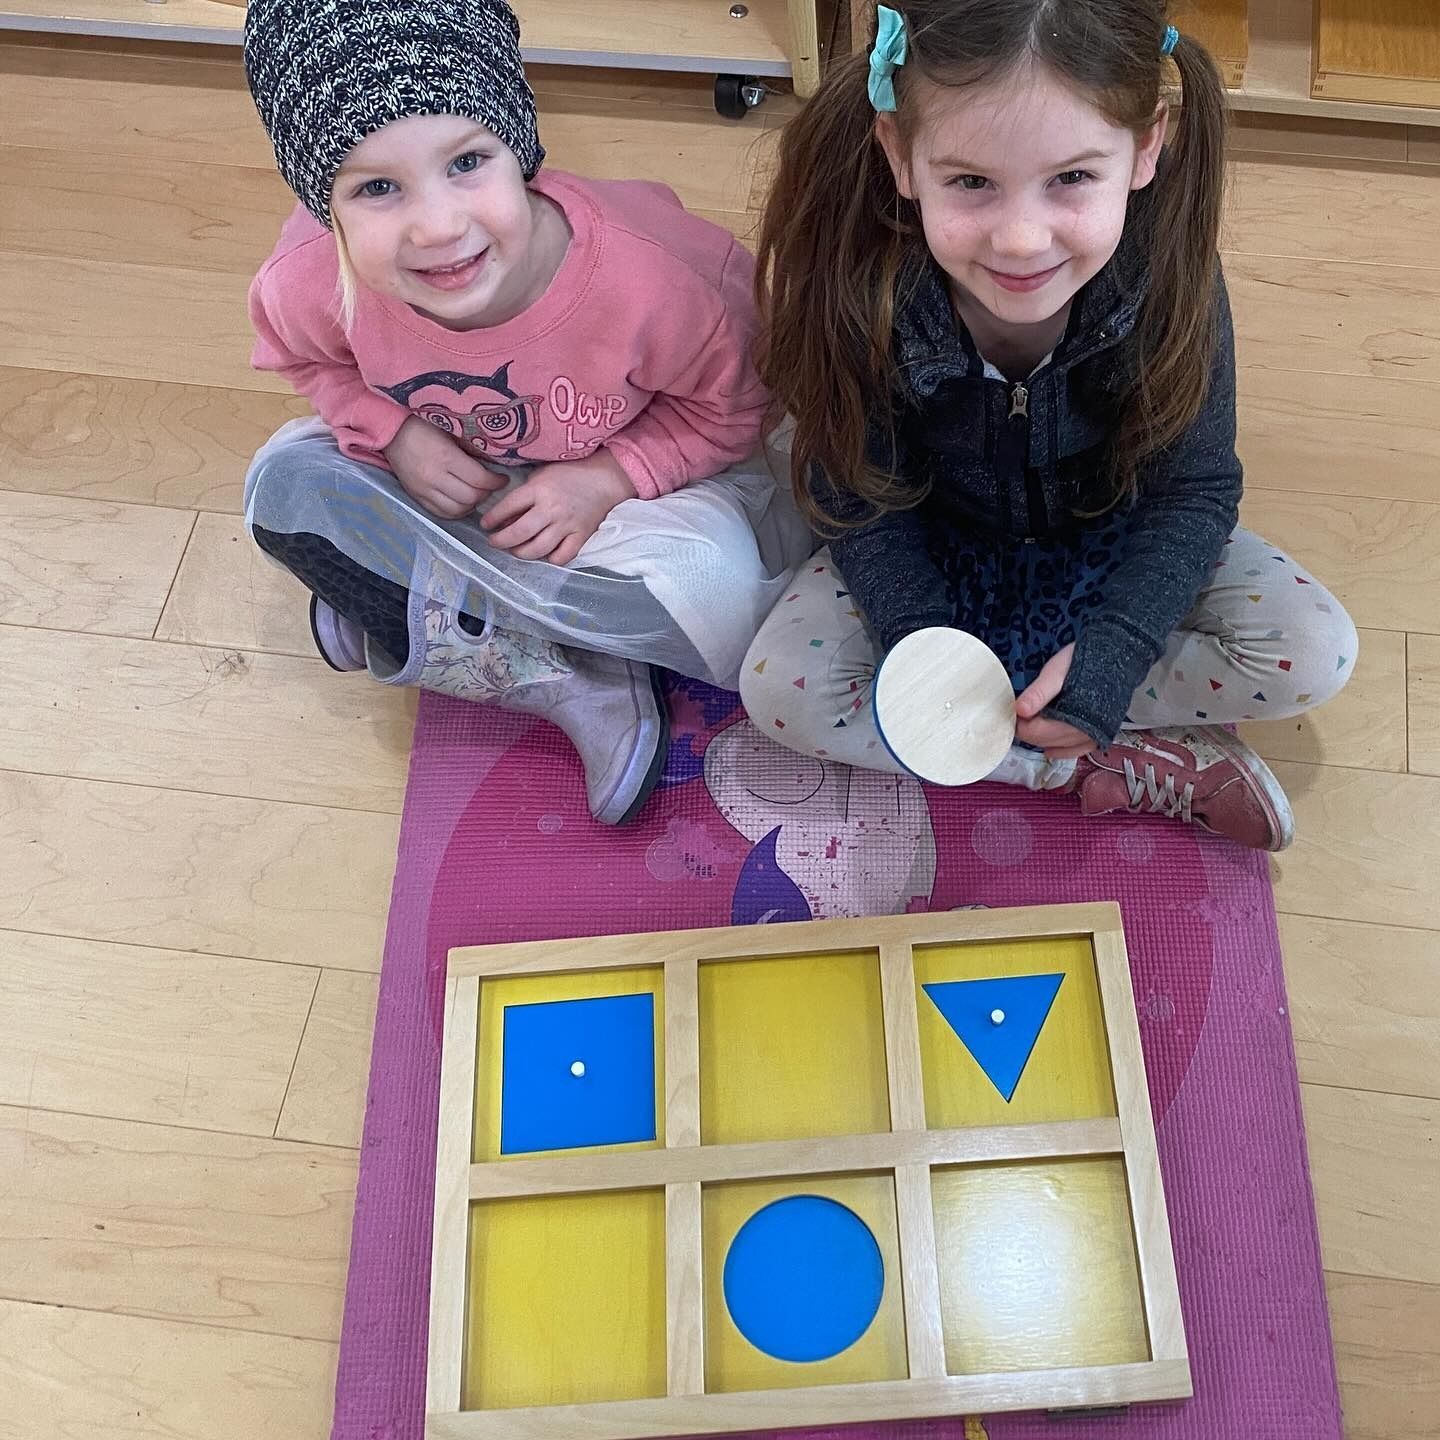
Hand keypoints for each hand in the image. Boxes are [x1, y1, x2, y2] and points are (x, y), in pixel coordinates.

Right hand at [384, 416, 507, 518]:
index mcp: (445, 457)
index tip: (503, 479)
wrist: (391, 431)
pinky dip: (456, 511)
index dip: (496, 482)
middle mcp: (434, 477)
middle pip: (470, 497)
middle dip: (486, 493)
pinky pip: (441, 513)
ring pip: (457, 510)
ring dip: (472, 504)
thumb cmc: (423, 424)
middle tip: (491, 486)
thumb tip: (494, 462)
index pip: (479, 479)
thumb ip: (470, 447)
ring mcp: (423, 489)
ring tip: (477, 494)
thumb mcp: (450, 429)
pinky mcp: (416, 496)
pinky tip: (462, 503)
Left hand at [482, 450, 637, 564]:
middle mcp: (551, 509)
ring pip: (537, 549)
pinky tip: (544, 554)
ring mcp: (567, 525)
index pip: (508, 507)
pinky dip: (550, 559)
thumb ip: (523, 496)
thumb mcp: (541, 476)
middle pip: (519, 533)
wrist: (603, 479)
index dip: (492, 519)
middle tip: (494, 542)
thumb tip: (505, 520)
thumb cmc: (569, 474)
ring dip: (521, 553)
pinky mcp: (581, 536)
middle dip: (501, 541)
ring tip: (515, 550)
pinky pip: (562, 557)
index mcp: (539, 489)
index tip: (486, 525)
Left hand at [1014, 643, 1097, 759]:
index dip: (1019, 722)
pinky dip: (1061, 750)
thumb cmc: (1084, 661)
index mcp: (1072, 717)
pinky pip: (1076, 751)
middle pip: (1043, 741)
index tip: (1016, 709)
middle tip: (1025, 712)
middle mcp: (1084, 732)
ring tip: (1038, 719)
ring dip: (1043, 738)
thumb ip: (1038, 693)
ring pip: (1057, 747)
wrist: (1117, 656)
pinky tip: (1050, 747)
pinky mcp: (1100, 736)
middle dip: (1029, 729)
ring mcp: (1094, 736)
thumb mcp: (1055, 672)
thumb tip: (1018, 710)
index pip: (1033, 733)